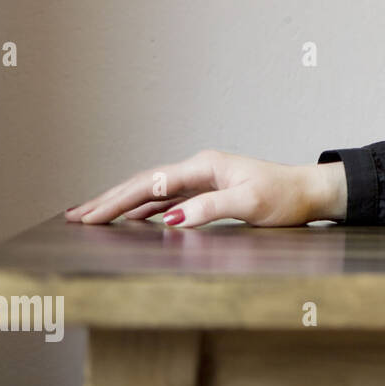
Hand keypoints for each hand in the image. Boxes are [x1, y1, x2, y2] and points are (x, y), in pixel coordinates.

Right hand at [64, 149, 345, 226]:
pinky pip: (167, 199)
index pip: (151, 184)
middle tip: (74, 216)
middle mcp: (200, 169)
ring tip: (90, 215)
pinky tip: (129, 217)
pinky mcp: (208, 192)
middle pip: (144, 184)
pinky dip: (144, 208)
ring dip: (122, 203)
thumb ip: (210, 209)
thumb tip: (171, 219)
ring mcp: (203, 180)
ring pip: (152, 191)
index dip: (118, 200)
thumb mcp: (250, 204)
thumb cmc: (285, 197)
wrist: (309, 192)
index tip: (91, 215)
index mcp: (205, 166)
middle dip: (108, 200)